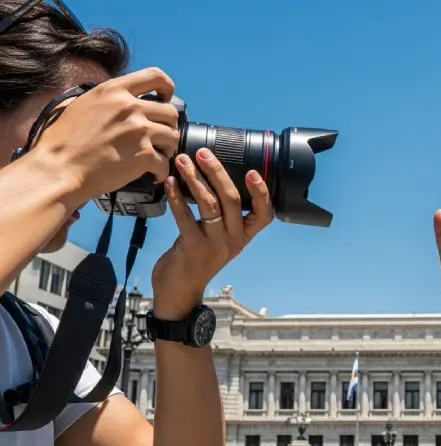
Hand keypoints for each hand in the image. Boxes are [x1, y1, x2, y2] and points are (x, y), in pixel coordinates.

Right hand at [30, 67, 179, 203]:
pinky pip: (165, 163)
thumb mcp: (82, 104)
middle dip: (167, 126)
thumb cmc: (63, 141)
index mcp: (114, 91)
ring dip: (167, 148)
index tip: (166, 98)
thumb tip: (122, 99)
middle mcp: (130, 107)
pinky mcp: (144, 154)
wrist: (59, 168)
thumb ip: (107, 99)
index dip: (167, 87)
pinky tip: (152, 174)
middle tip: (158, 138)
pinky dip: (161, 171)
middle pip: (170, 112)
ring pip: (172, 136)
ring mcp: (139, 130)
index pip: (155, 76)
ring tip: (156, 156)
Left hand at [151, 148, 274, 319]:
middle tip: (203, 153)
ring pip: (209, 204)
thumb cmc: (198, 260)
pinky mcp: (192, 247)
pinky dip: (176, 197)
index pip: (264, 214)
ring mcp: (214, 244)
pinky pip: (185, 217)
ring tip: (183, 162)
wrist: (180, 291)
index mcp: (244, 236)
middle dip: (217, 172)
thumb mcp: (219, 239)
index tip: (252, 171)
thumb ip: (221, 216)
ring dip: (194, 179)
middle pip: (232, 199)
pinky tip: (170, 183)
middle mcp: (234, 239)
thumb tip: (211, 180)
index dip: (261, 193)